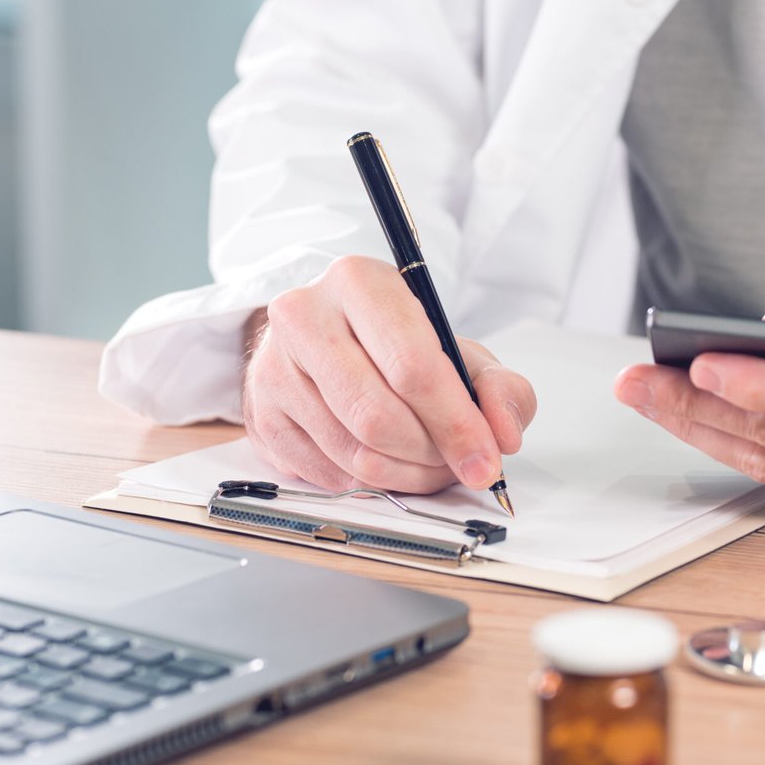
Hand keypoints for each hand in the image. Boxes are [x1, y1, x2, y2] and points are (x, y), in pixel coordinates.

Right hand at [241, 255, 536, 492]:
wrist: (332, 338)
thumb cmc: (399, 344)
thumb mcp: (462, 351)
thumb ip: (500, 388)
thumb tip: (504, 434)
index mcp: (359, 282)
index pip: (412, 366)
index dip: (456, 424)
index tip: (486, 460)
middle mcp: (304, 315)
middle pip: (377, 416)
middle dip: (430, 454)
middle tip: (457, 465)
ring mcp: (272, 366)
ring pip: (351, 452)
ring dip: (404, 475)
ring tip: (428, 465)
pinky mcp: (260, 413)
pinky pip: (325, 473)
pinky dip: (369, 483)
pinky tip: (389, 464)